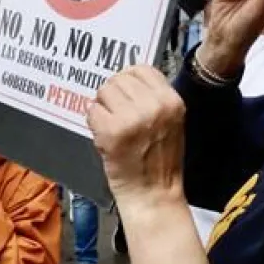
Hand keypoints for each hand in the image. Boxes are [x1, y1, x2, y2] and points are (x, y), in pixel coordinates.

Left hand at [87, 66, 185, 207]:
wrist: (153, 194)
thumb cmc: (160, 160)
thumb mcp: (171, 121)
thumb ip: (153, 97)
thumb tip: (126, 77)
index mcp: (172, 101)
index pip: (141, 69)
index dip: (128, 79)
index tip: (125, 94)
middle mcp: (154, 106)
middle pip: (119, 78)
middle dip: (113, 94)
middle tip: (116, 114)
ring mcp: (132, 118)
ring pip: (104, 91)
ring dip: (103, 107)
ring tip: (112, 125)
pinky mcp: (112, 131)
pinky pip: (92, 111)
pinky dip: (94, 122)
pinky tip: (105, 137)